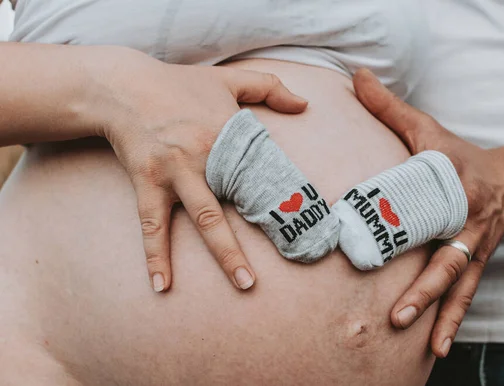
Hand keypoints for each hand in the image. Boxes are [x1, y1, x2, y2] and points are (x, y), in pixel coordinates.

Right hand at [88, 47, 307, 292]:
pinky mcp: (147, 182)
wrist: (122, 86)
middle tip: (281, 266)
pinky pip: (152, 225)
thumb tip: (304, 104)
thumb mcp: (228, 78)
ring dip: (224, 254)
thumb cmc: (179, 83)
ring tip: (243, 285)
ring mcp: (175, 173)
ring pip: (204, 219)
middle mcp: (205, 158)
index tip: (302, 223)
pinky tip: (161, 285)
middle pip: (239, 203)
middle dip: (261, 233)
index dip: (282, 198)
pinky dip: (156, 256)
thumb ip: (270, 86)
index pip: (263, 172)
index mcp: (228, 134)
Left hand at [353, 68, 503, 356]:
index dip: (399, 223)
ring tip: (418, 340)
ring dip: (438, 314)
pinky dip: (453, 322)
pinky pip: (466, 296)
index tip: (368, 241)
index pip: (423, 206)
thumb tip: (356, 77)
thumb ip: (389, 108)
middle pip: (445, 259)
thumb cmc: (457, 156)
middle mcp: (467, 223)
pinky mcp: (475, 264)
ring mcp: (474, 248)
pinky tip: (438, 348)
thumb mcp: (427, 129)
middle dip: (423, 289)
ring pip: (457, 285)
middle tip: (396, 313)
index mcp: (452, 186)